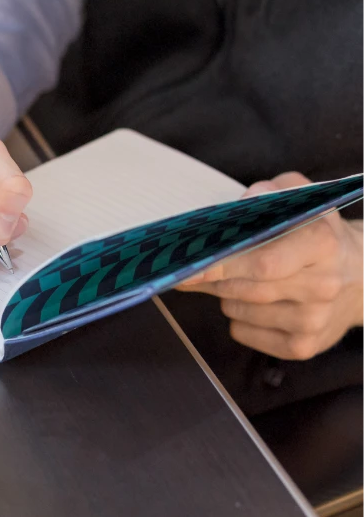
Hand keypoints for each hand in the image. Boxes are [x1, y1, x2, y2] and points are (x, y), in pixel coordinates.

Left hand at [177, 172, 363, 359]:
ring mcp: (314, 320)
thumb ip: (270, 192)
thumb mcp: (302, 198)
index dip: (223, 264)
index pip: (263, 262)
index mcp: (321, 244)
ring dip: (225, 294)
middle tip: (192, 268)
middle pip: (245, 288)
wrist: (361, 278)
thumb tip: (240, 205)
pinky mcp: (303, 347)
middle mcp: (323, 285)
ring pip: (237, 310)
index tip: (191, 265)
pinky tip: (255, 303)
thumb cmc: (317, 232)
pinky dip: (236, 317)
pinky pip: (242, 332)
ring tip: (238, 280)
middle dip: (212, 278)